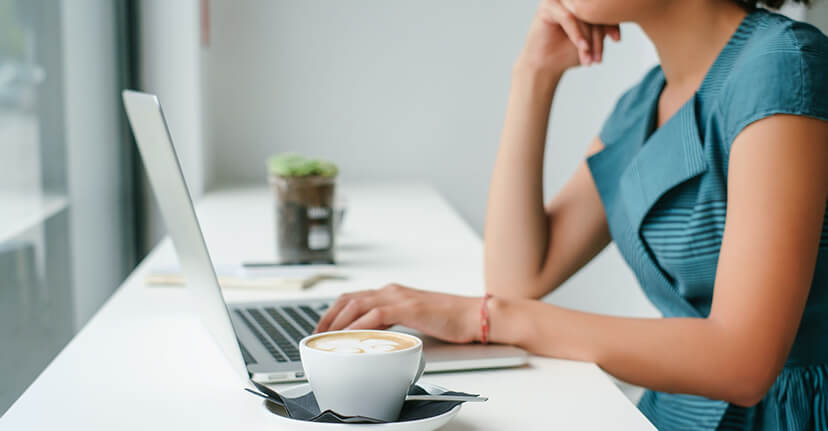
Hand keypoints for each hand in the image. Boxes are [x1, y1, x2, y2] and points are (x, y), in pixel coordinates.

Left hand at [314, 284, 481, 343]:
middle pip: (348, 299)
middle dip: (328, 317)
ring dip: (338, 322)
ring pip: (356, 304)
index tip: (322, 328)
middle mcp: (391, 290)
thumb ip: (394, 323)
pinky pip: (374, 315)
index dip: (333, 312)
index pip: (353, 298)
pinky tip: (350, 337)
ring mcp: (398, 297)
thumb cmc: (449, 320)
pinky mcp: (407, 307)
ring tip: (326, 338)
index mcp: (392, 292)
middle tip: (316, 335)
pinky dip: (358, 326)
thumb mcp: (414, 320)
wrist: (472, 315)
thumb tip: (376, 338)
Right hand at [518, 0, 620, 73]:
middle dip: (598, 36)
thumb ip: (603, 23)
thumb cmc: (567, 53)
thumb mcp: (592, 37)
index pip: (602, 7)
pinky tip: (582, 48)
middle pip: (593, 11)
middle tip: (599, 58)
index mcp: (582, 3)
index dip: (611, 22)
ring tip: (590, 58)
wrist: (545, 66)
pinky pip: (568, 19)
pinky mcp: (547, 7)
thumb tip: (621, 13)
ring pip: (582, 15)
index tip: (616, 40)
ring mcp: (559, 0)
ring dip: (588, 39)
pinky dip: (577, 35)